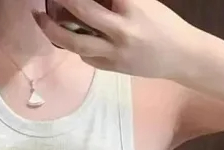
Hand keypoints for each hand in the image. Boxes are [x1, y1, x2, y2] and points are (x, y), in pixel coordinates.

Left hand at [35, 0, 198, 80]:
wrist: (181, 56)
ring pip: (76, 42)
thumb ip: (113, 1)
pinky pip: (86, 56)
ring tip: (42, 19)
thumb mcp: (142, 3)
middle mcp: (121, 31)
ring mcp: (115, 53)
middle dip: (60, 0)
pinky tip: (68, 37)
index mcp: (131, 8)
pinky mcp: (113, 68)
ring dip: (54, 30)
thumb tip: (86, 2)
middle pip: (82, 12)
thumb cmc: (163, 24)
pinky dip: (74, 45)